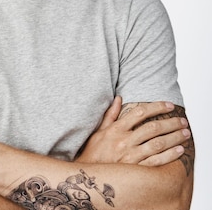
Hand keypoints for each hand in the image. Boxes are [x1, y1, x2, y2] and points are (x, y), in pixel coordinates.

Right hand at [75, 96, 190, 165]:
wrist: (90, 175)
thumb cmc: (94, 152)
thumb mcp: (99, 131)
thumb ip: (111, 114)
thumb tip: (119, 98)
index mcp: (116, 129)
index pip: (139, 112)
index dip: (156, 107)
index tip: (168, 105)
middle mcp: (124, 141)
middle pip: (152, 128)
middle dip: (171, 122)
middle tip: (182, 121)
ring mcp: (130, 155)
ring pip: (158, 143)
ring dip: (174, 137)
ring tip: (185, 133)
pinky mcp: (135, 169)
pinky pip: (156, 161)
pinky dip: (170, 155)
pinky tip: (179, 150)